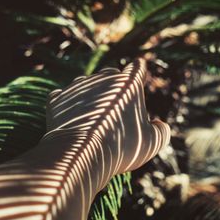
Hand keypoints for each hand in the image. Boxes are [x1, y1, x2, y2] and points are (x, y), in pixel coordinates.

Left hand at [45, 58, 170, 174]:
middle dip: (114, 85)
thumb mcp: (152, 143)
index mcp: (128, 83)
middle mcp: (102, 78)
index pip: (137, 67)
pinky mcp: (57, 99)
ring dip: (90, 95)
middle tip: (115, 105)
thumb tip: (158, 124)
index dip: (138, 73)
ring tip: (92, 115)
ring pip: (85, 83)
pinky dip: (67, 104)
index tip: (137, 79)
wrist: (80, 153)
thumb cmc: (121, 147)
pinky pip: (62, 96)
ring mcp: (77, 87)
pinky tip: (71, 116)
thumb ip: (161, 131)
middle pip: (110, 73)